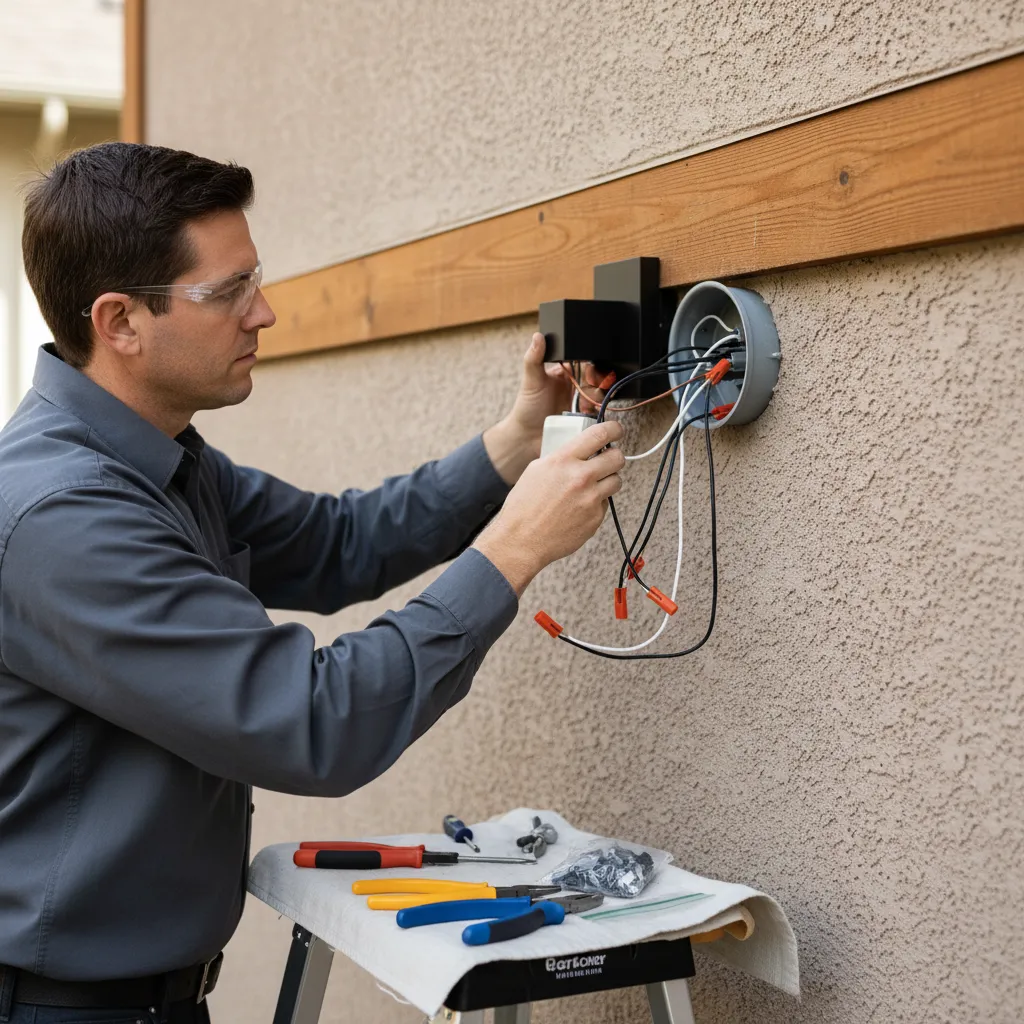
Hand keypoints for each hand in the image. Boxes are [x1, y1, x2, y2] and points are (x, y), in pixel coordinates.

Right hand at [474, 420, 624, 595]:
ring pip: (616, 481)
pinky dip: (596, 503)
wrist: (521, 540)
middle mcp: (580, 477)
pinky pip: (605, 503)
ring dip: (608, 480)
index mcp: (563, 460)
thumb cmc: (523, 506)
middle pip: (617, 458)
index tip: (616, 431)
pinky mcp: (595, 518)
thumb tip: (579, 451)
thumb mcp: (536, 470)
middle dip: (614, 456)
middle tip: (608, 459)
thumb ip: (560, 457)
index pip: (599, 434)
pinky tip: (578, 507)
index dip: (613, 429)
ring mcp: (590, 499)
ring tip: (592, 485)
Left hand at [483, 333, 608, 485]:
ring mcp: (581, 404)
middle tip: (584, 393)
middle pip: (595, 379)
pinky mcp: (585, 419)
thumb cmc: (527, 408)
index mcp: (563, 373)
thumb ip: (534, 358)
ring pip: (599, 396)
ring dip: (595, 399)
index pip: (583, 362)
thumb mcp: (531, 381)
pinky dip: (597, 413)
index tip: (588, 372)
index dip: (589, 366)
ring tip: (583, 406)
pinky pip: (599, 413)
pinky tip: (587, 415)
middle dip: (593, 385)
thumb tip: (537, 336)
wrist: (527, 438)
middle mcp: (574, 387)